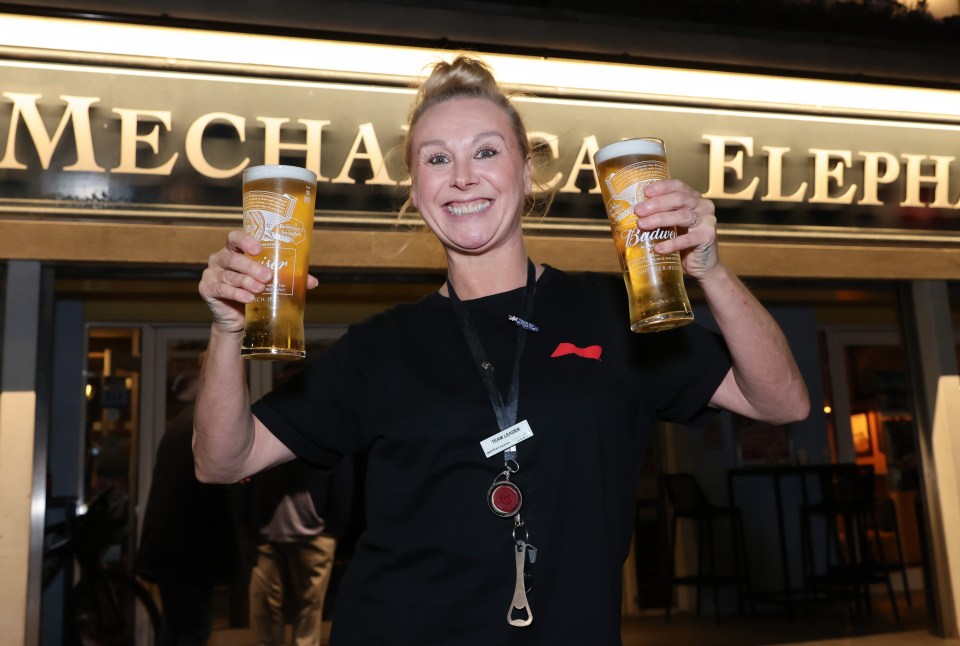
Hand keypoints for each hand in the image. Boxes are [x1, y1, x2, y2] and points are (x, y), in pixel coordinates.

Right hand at [198, 230, 318, 332]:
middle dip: (252, 267)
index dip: (246, 240)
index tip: (259, 249)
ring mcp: (212, 273)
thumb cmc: (256, 294)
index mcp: (235, 250)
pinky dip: (236, 293)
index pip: (235, 237)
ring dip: (246, 282)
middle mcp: (221, 258)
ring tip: (260, 289)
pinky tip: (248, 298)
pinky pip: (222, 289)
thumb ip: (289, 278)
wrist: (239, 319)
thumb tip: (313, 282)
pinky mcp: (207, 288)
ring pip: (229, 275)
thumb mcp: (272, 283)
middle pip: (234, 257)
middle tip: (267, 276)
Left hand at [634, 179, 718, 279]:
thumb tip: (633, 212)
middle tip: (638, 211)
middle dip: (656, 204)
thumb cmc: (683, 241)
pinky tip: (658, 248)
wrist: (702, 264)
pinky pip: (687, 239)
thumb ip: (661, 215)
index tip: (645, 192)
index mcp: (693, 198)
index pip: (678, 186)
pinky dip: (671, 244)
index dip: (662, 187)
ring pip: (682, 216)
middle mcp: (702, 206)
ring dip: (659, 219)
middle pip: (678, 199)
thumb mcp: (672, 225)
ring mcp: (707, 221)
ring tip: (642, 225)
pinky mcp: (707, 237)